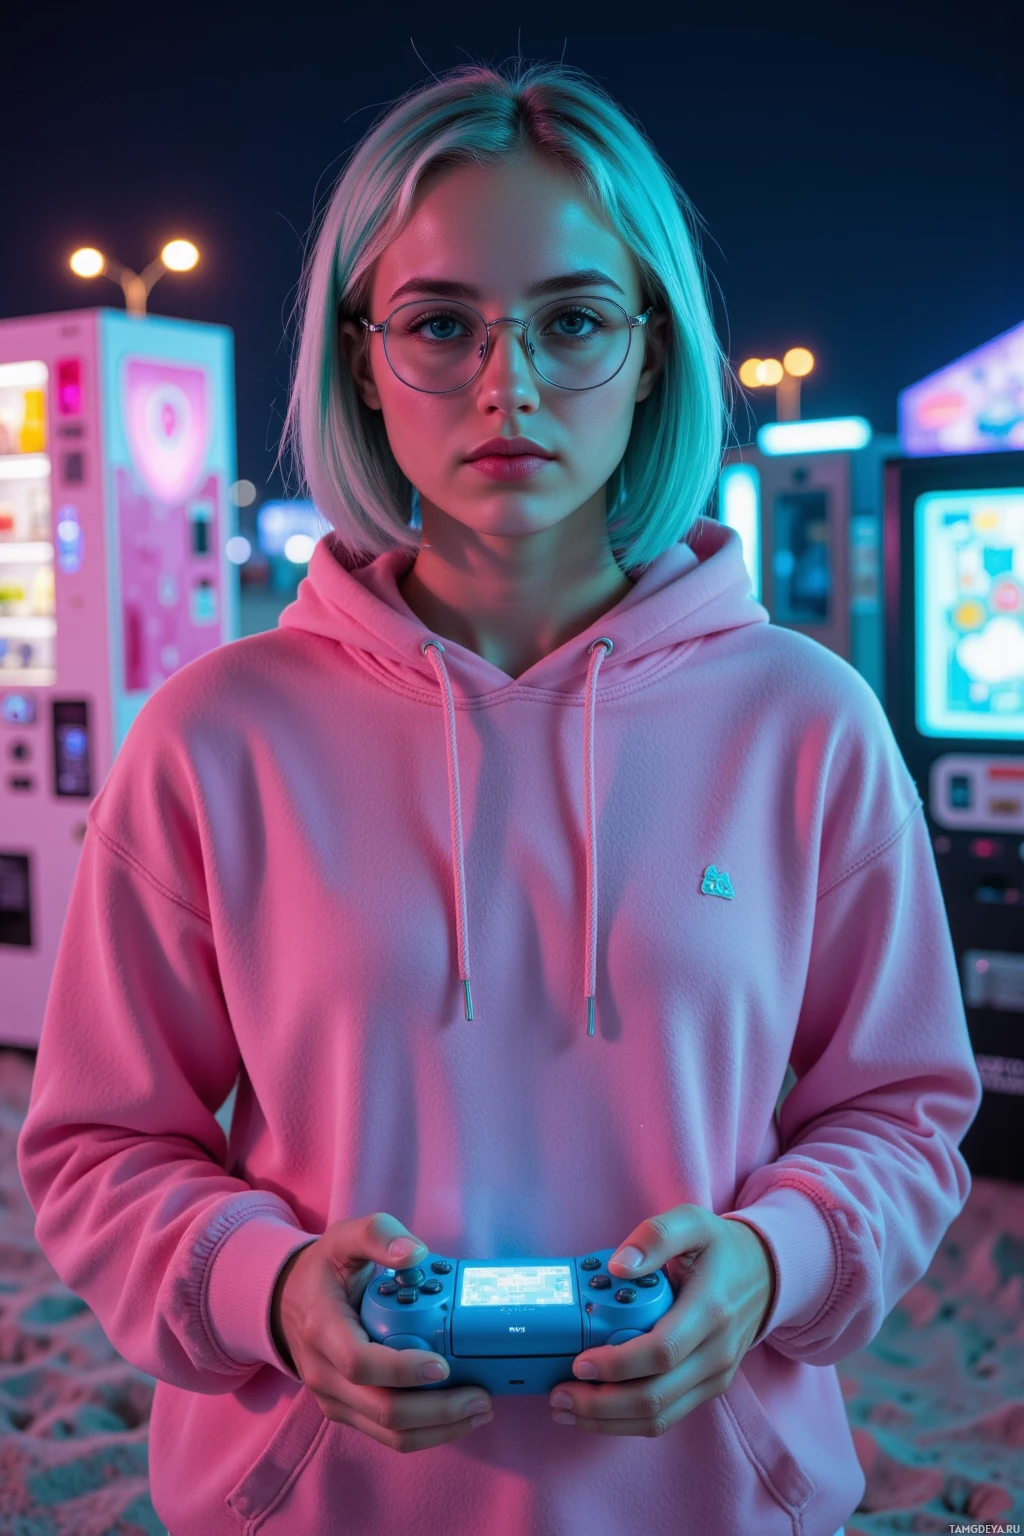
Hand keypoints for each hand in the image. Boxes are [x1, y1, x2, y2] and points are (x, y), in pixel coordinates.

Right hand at [270, 1213, 493, 1452]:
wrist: (288, 1302)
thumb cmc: (323, 1271)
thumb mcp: (342, 1238)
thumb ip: (377, 1234)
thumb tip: (415, 1253)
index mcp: (322, 1329)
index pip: (360, 1364)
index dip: (402, 1371)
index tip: (442, 1365)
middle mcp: (324, 1373)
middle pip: (382, 1410)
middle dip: (437, 1411)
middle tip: (481, 1398)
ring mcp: (334, 1397)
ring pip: (388, 1433)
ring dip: (438, 1429)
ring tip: (478, 1411)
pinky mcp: (347, 1411)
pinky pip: (386, 1434)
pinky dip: (425, 1431)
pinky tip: (456, 1415)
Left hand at [548, 1205, 775, 1437]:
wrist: (765, 1273)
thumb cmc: (720, 1247)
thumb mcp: (692, 1222)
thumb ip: (655, 1236)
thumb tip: (617, 1266)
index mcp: (710, 1310)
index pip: (661, 1351)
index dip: (616, 1364)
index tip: (578, 1362)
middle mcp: (716, 1352)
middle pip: (655, 1396)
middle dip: (600, 1404)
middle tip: (559, 1395)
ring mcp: (715, 1376)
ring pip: (659, 1417)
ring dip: (608, 1421)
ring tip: (567, 1409)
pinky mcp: (709, 1388)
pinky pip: (667, 1416)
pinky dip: (627, 1421)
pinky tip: (596, 1411)